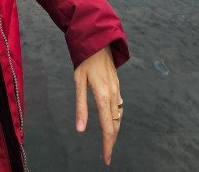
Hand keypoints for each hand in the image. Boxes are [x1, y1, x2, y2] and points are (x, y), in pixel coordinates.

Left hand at [74, 45, 122, 165]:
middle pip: (116, 124)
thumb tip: (81, 129)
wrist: (98, 40)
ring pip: (119, 116)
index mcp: (103, 96)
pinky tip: (112, 119)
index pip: (108, 127)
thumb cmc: (85, 60)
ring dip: (115, 129)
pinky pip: (119, 106)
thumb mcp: (78, 81)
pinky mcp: (117, 85)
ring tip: (109, 141)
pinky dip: (117, 117)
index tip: (106, 158)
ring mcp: (117, 89)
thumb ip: (80, 106)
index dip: (107, 145)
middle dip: (112, 140)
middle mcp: (113, 94)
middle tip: (107, 154)